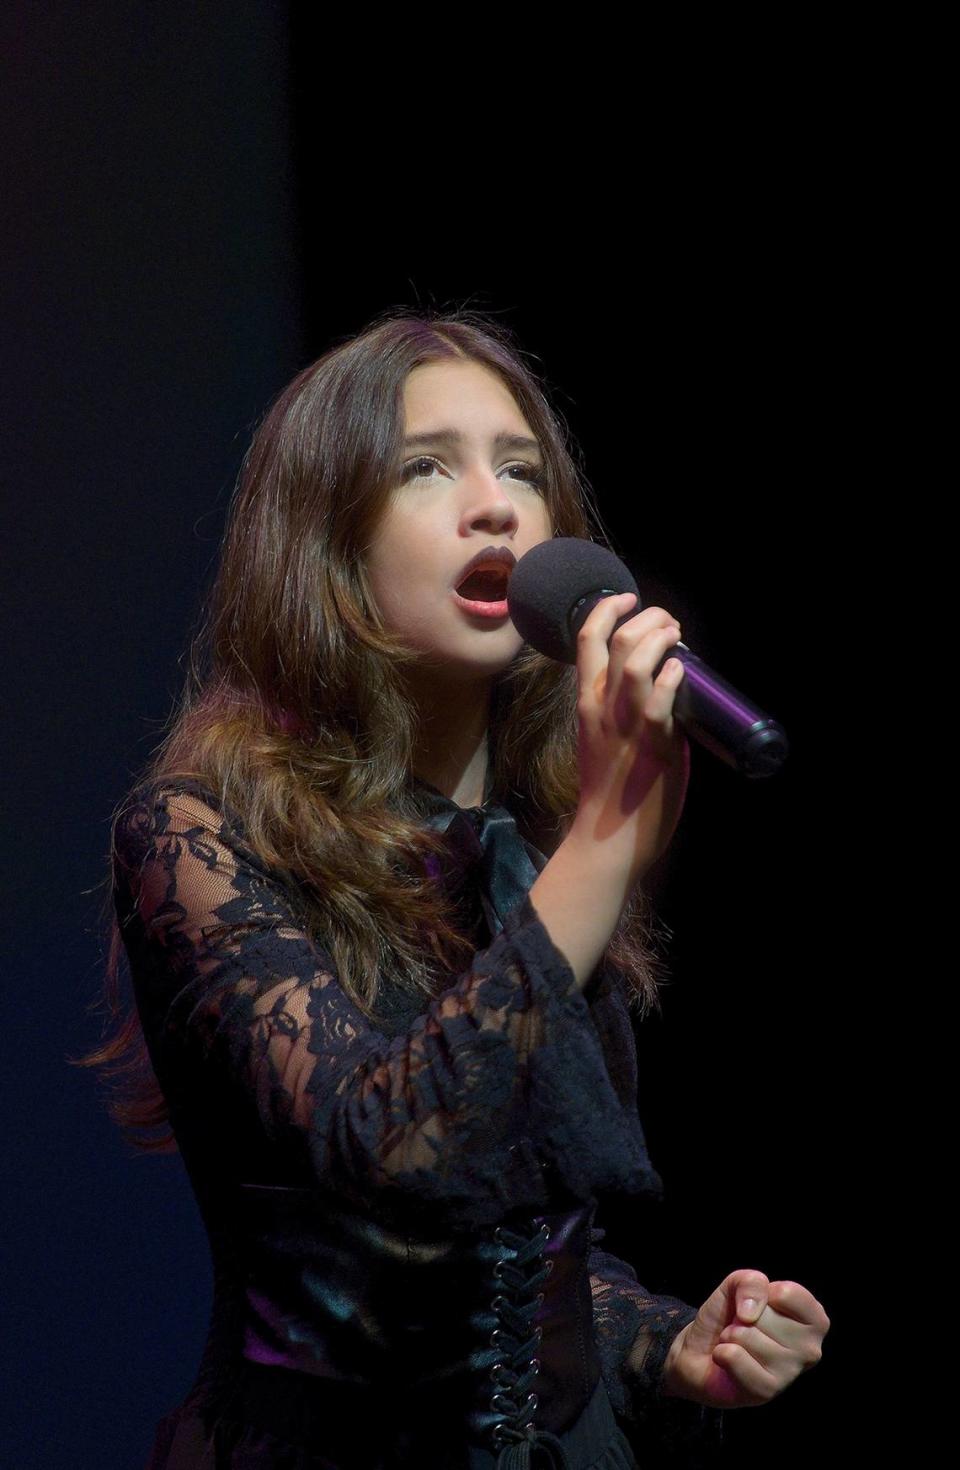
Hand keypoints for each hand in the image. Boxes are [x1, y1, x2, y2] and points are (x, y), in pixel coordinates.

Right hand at [571, 592, 688, 877]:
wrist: (607, 837)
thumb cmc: (609, 791)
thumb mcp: (601, 737)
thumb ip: (620, 710)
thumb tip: (657, 686)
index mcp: (586, 701)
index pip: (586, 638)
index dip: (608, 608)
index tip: (629, 599)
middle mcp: (602, 705)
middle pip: (618, 637)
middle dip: (649, 617)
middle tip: (669, 623)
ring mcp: (627, 723)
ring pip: (637, 658)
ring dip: (663, 637)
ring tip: (677, 637)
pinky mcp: (653, 743)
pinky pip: (661, 698)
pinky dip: (673, 675)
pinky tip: (680, 669)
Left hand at [661, 1269, 829, 1408]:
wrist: (701, 1351)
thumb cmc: (729, 1316)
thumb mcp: (738, 1284)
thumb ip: (751, 1282)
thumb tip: (750, 1313)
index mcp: (813, 1321)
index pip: (789, 1293)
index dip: (764, 1293)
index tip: (761, 1305)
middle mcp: (810, 1349)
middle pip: (764, 1315)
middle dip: (743, 1316)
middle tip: (744, 1328)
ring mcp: (789, 1373)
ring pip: (747, 1335)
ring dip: (731, 1335)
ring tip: (737, 1345)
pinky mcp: (766, 1391)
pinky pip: (734, 1356)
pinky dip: (722, 1352)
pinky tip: (727, 1360)